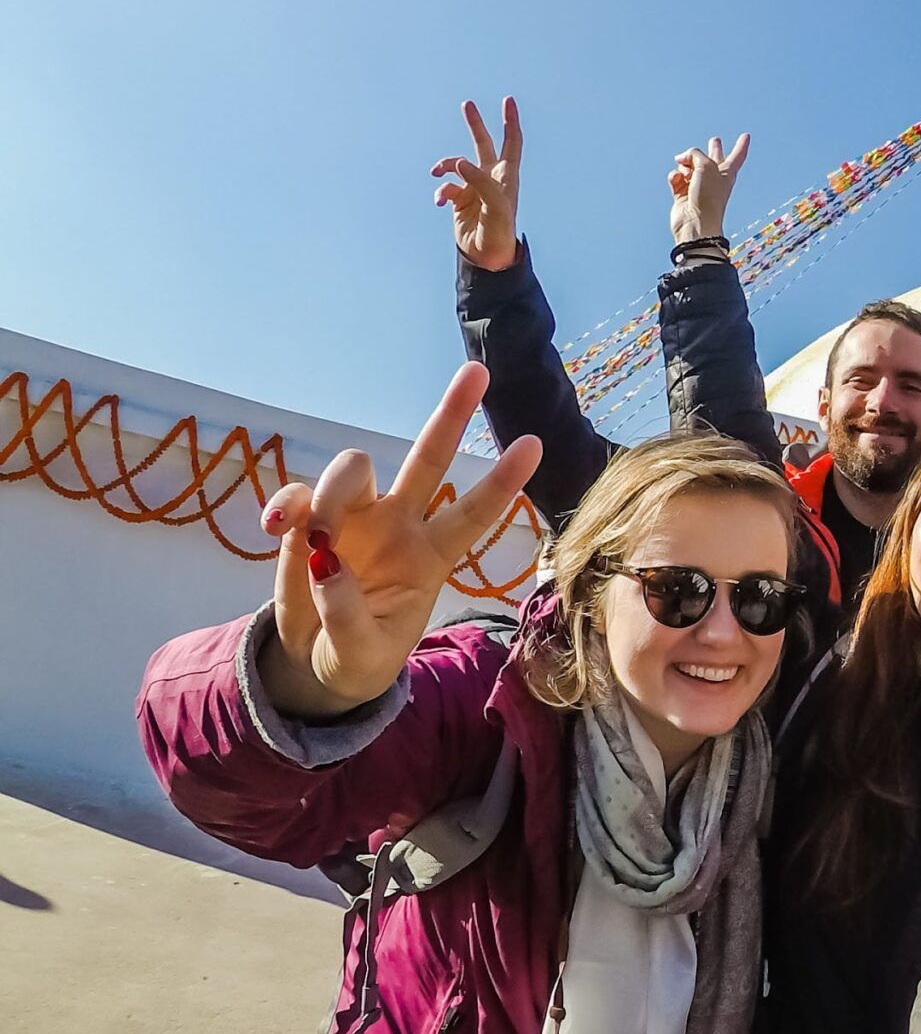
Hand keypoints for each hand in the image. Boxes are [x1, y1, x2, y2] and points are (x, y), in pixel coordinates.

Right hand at [256, 364, 541, 720]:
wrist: (315, 662)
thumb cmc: (357, 654)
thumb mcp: (359, 653)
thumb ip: (346, 614)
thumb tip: (324, 562)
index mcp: (431, 557)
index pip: (474, 515)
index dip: (502, 482)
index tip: (534, 443)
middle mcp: (399, 525)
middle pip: (428, 460)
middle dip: (452, 414)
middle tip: (477, 372)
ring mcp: (354, 518)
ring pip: (354, 468)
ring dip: (333, 489)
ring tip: (314, 536)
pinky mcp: (305, 522)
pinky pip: (296, 495)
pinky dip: (284, 504)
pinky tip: (273, 529)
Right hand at [431, 99, 523, 272]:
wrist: (487, 255)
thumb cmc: (499, 230)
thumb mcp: (495, 205)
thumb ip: (479, 181)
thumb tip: (460, 163)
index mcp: (506, 175)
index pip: (511, 142)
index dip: (510, 121)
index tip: (508, 100)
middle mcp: (490, 177)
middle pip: (483, 143)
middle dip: (475, 124)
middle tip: (467, 104)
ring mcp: (474, 187)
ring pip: (456, 164)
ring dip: (445, 165)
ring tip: (437, 172)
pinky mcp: (459, 199)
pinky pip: (446, 186)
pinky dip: (440, 190)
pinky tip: (440, 201)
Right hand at [668, 131, 750, 245]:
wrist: (695, 222)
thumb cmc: (707, 195)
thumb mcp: (706, 165)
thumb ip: (694, 154)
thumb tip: (680, 159)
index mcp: (727, 172)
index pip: (737, 155)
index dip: (742, 144)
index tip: (747, 135)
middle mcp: (714, 179)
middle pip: (713, 160)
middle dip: (714, 149)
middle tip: (715, 140)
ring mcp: (698, 186)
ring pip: (689, 166)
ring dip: (684, 164)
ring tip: (685, 171)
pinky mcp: (682, 194)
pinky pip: (676, 177)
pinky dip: (675, 176)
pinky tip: (677, 179)